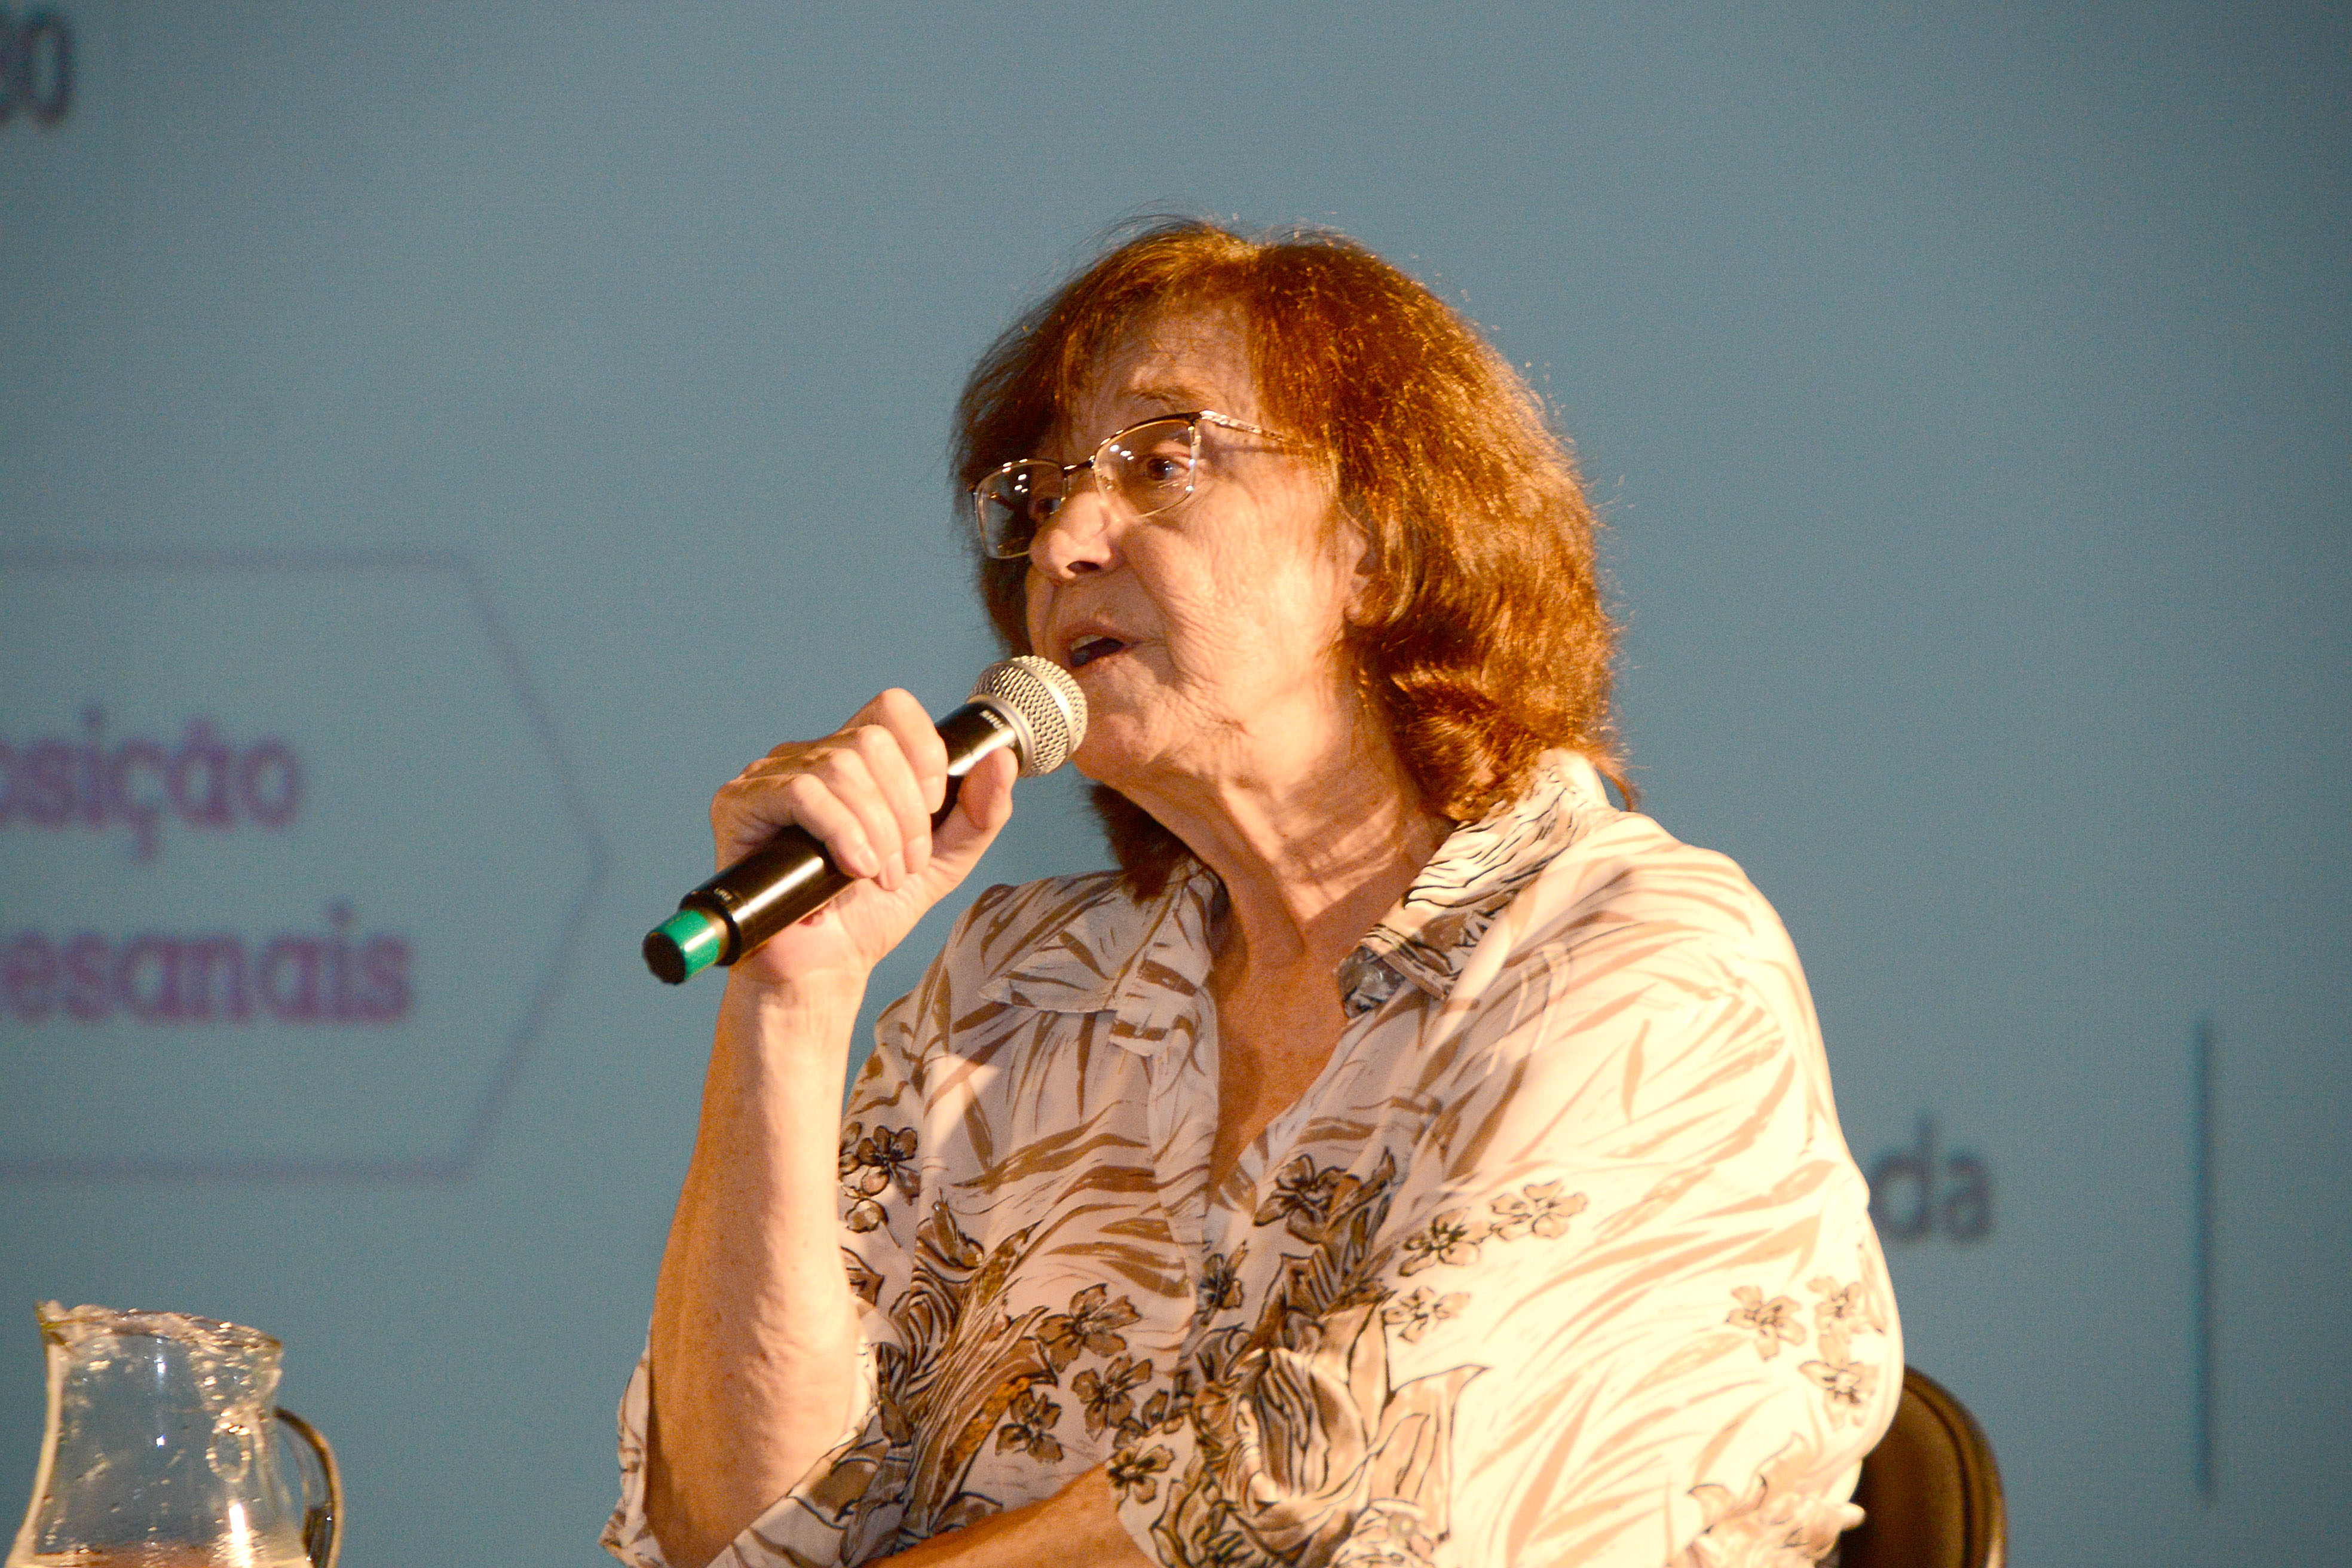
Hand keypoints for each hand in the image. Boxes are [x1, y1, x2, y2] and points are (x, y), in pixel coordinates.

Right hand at [708, 688, 1017, 991]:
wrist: (825, 969)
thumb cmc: (872, 913)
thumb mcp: (945, 861)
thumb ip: (980, 812)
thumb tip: (1003, 759)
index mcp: (856, 759)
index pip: (893, 708)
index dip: (924, 752)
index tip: (933, 809)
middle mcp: (810, 757)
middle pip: (873, 741)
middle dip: (906, 811)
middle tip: (906, 864)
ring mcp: (771, 777)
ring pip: (842, 766)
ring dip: (879, 830)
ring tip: (881, 877)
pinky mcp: (741, 804)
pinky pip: (803, 792)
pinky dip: (844, 832)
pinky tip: (854, 869)